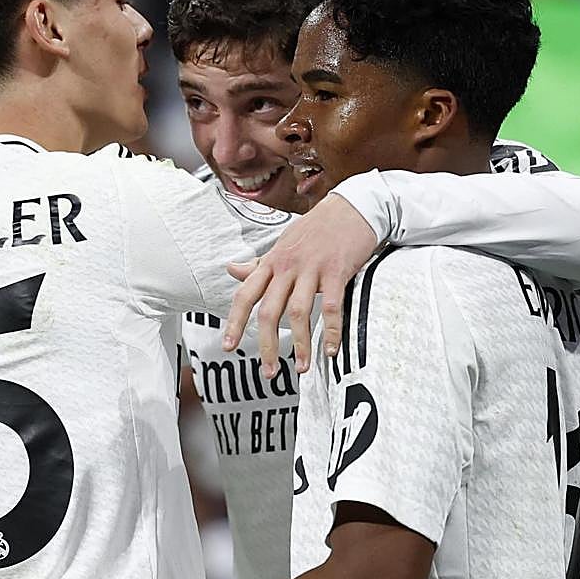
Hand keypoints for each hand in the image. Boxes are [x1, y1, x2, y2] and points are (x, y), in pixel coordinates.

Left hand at [223, 193, 378, 374]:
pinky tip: (330, 349)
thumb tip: (232, 270)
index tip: (227, 347)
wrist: (352, 206)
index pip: (245, 295)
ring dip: (300, 344)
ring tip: (302, 368)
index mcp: (271, 262)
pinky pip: (332, 307)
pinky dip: (331, 331)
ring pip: (298, 313)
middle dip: (266, 345)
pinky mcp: (337, 271)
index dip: (234, 322)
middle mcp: (287, 266)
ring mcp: (312, 268)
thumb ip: (259, 264)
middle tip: (268, 372)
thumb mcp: (282, 244)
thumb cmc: (316, 228)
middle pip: (269, 311)